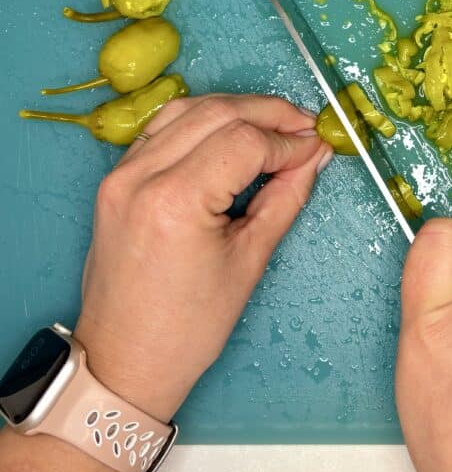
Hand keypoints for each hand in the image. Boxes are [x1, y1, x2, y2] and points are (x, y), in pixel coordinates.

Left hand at [75, 94, 331, 421]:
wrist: (124, 362)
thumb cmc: (187, 329)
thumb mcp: (249, 262)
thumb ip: (285, 198)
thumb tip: (313, 156)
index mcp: (175, 200)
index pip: (245, 141)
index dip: (288, 140)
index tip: (317, 147)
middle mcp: (141, 176)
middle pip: (217, 112)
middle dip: (268, 113)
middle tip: (305, 125)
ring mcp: (121, 174)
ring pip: (187, 109)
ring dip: (236, 109)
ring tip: (274, 125)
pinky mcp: (115, 179)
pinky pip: (162, 127)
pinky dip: (201, 120)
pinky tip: (230, 132)